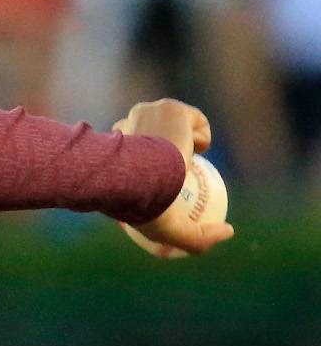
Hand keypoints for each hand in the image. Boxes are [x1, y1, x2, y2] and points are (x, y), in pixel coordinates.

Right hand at [111, 98, 234, 257]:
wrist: (141, 177)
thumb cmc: (143, 203)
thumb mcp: (165, 229)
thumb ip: (196, 237)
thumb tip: (229, 233)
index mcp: (116, 149)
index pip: (135, 146)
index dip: (153, 159)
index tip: (171, 182)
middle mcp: (130, 125)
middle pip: (156, 130)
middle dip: (169, 143)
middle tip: (184, 170)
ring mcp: (149, 112)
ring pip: (178, 123)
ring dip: (188, 140)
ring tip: (187, 159)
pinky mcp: (170, 107)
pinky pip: (195, 121)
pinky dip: (201, 137)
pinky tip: (193, 149)